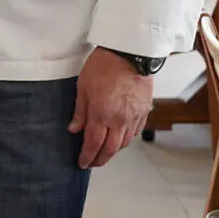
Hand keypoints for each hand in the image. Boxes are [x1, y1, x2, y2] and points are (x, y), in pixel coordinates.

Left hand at [69, 48, 153, 168]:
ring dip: (113, 151)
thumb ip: (80, 111)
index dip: (87, 156)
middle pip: (110, 149)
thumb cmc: (105, 66)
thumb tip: (74, 129)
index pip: (93, 144)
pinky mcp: (144, 111)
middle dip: (100, 159)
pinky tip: (120, 139)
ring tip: (104, 153)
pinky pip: (135, 132)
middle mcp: (119, 120)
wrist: (131, 54)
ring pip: (124, 143)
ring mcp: (134, 117)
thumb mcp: (83, 86)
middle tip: (92, 163)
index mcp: (102, 114)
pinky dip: (126, 139)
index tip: (82, 163)